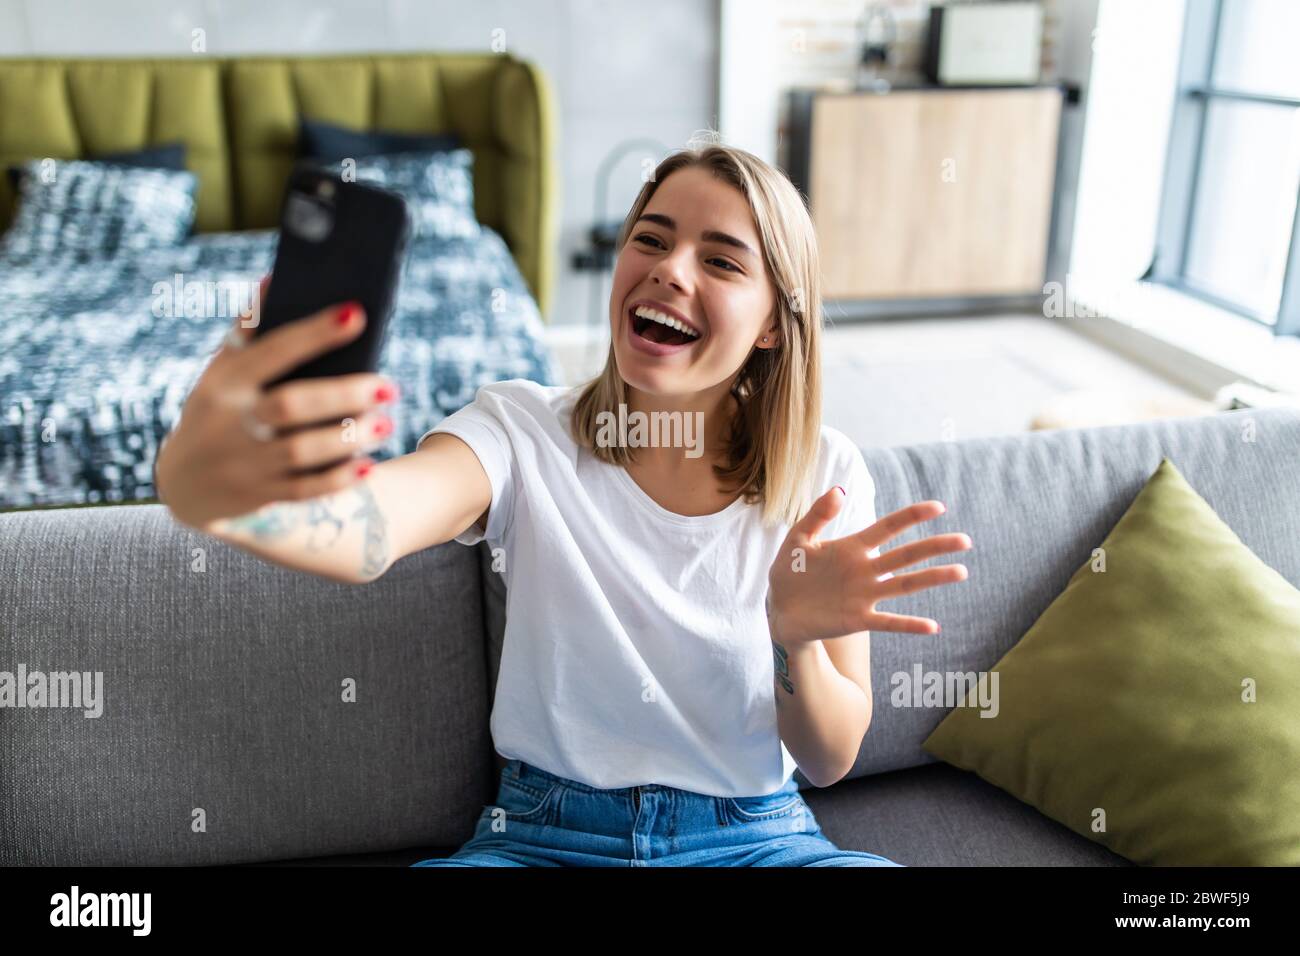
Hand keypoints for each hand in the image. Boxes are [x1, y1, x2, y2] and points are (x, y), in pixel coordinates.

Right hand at [154, 275, 399, 530]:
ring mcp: (244, 462)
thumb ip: (248, 331)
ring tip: (385, 424)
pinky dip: (338, 479)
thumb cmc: (217, 410)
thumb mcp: (220, 371)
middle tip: (388, 386)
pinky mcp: (258, 495)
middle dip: (344, 395)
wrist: (183, 484)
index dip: (313, 333)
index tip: (355, 314)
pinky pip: (304, 490)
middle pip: (291, 405)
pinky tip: (368, 465)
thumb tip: (275, 280)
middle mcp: (231, 421)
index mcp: (225, 381)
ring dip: (348, 438)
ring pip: (301, 451)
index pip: (273, 350)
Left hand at [767, 487, 972, 644]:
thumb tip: (840, 490)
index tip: (938, 507)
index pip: (888, 528)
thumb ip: (818, 515)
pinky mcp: (858, 619)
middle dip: (935, 546)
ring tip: (960, 572)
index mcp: (853, 547)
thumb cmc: (789, 572)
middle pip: (906, 555)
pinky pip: (888, 622)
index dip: (911, 517)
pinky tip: (932, 626)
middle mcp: (865, 569)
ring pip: (904, 585)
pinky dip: (909, 624)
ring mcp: (864, 595)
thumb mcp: (798, 538)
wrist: (780, 609)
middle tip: (964, 540)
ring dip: (932, 578)